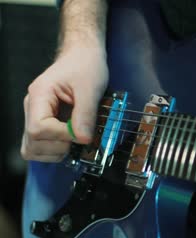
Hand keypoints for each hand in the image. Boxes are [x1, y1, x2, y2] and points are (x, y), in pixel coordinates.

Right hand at [21, 46, 108, 161]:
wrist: (83, 56)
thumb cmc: (86, 66)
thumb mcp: (91, 88)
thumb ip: (86, 114)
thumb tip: (83, 139)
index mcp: (39, 95)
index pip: (38, 128)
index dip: (61, 136)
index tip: (81, 132)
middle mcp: (32, 108)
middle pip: (32, 142)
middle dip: (58, 146)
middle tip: (79, 135)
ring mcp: (36, 116)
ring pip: (32, 149)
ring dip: (56, 151)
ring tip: (75, 137)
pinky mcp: (44, 123)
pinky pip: (40, 146)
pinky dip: (56, 149)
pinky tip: (71, 138)